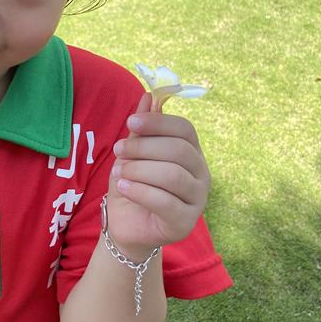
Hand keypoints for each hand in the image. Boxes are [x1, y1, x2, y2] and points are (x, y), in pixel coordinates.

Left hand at [106, 93, 210, 253]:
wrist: (127, 225)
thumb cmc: (134, 185)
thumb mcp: (133, 153)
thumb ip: (142, 128)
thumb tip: (149, 96)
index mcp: (192, 153)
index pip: (185, 129)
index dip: (158, 122)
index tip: (131, 122)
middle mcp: (202, 174)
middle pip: (179, 150)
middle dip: (144, 147)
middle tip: (118, 150)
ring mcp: (198, 200)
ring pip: (172, 175)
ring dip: (139, 169)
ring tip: (118, 171)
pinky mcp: (185, 223)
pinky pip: (165, 202)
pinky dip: (139, 190)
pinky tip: (123, 186)